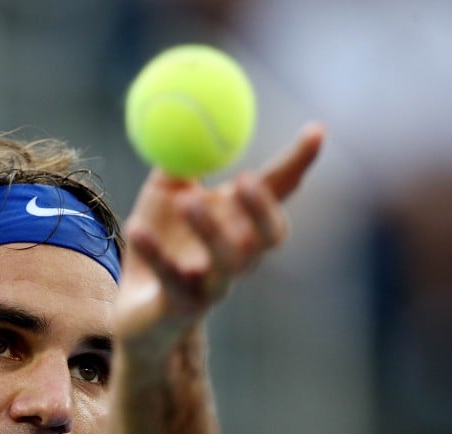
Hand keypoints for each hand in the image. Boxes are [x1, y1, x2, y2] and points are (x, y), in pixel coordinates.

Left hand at [114, 122, 325, 355]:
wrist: (135, 311)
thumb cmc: (155, 242)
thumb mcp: (164, 192)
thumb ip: (181, 156)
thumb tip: (191, 105)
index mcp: (240, 222)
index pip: (280, 192)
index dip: (299, 164)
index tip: (316, 130)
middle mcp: (238, 257)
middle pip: (269, 236)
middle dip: (263, 208)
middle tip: (245, 178)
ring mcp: (213, 286)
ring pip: (229, 263)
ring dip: (211, 230)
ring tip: (189, 199)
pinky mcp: (182, 306)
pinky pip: (173, 280)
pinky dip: (156, 254)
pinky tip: (137, 229)